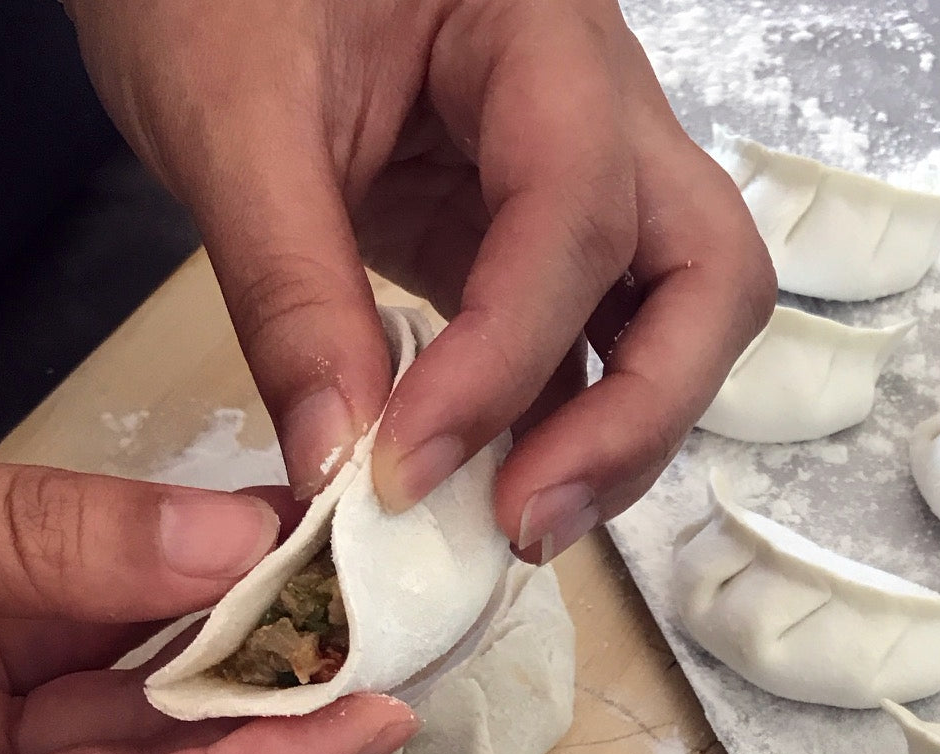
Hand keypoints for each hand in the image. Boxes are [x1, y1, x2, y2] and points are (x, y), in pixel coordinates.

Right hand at [0, 465, 417, 753]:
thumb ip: (52, 552)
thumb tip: (234, 544)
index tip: (375, 719)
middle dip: (279, 705)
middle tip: (386, 630)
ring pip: (140, 712)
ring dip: (242, 641)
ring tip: (335, 566)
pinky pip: (99, 658)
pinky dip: (173, 604)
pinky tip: (249, 540)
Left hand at [67, 0, 774, 558]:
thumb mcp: (228, 116)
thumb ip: (287, 290)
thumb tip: (337, 464)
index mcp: (539, 36)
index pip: (578, 217)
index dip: (506, 362)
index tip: (406, 468)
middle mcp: (607, 111)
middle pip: (711, 276)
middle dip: (638, 414)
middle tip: (530, 518)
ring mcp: (593, 181)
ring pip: (684, 320)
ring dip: (621, 436)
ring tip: (518, 521)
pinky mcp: (548, 243)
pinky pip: (598, 344)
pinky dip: (563, 424)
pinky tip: (495, 482)